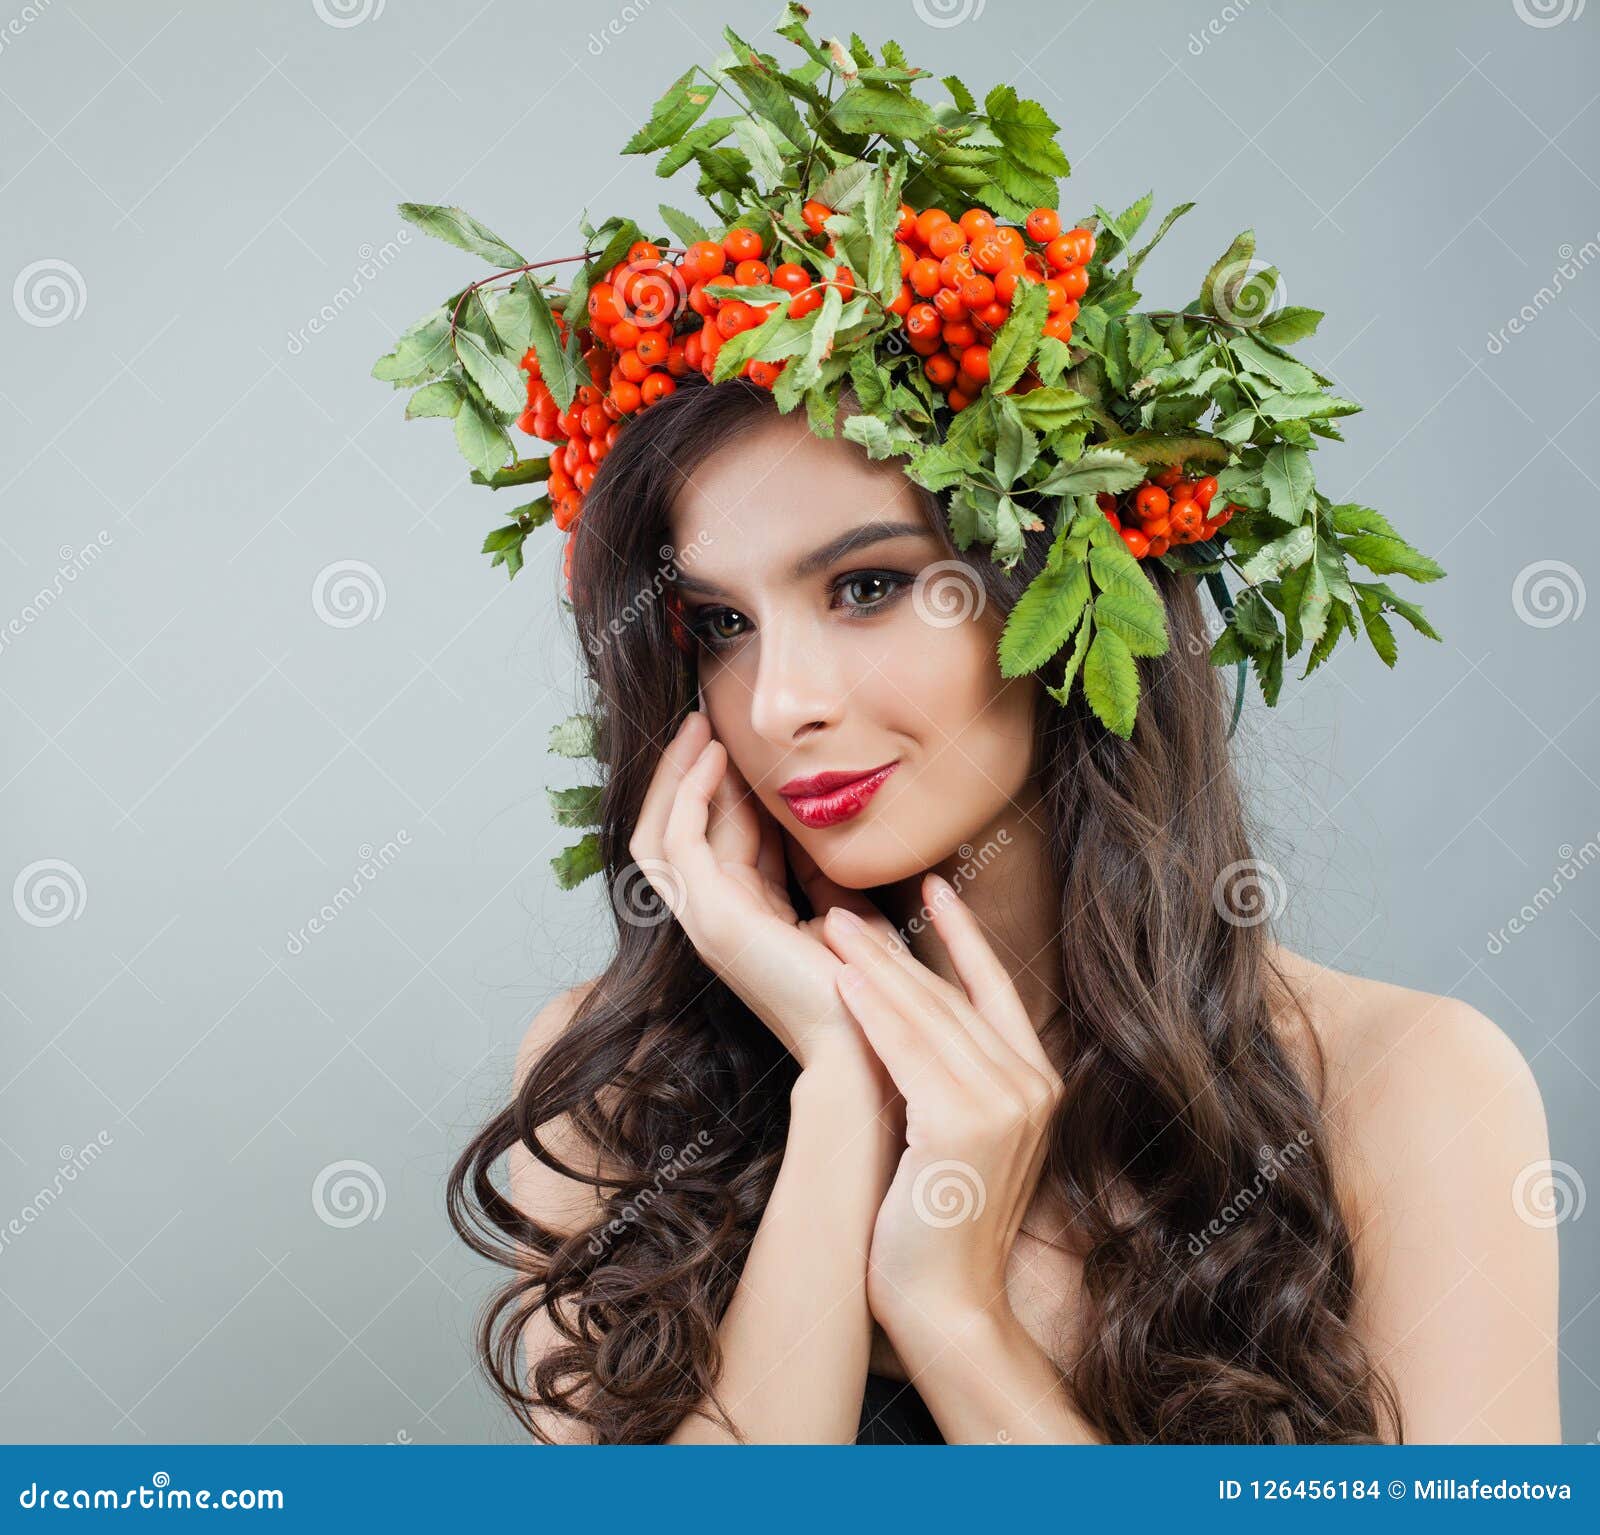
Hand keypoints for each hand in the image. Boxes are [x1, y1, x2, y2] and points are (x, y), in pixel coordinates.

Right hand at [628, 710, 902, 1077]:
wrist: (871, 1039)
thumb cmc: (869, 984)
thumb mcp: (846, 906)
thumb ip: (821, 868)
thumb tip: (814, 820)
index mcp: (746, 918)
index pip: (718, 838)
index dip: (723, 786)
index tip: (736, 739)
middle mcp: (715, 919)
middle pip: (679, 830)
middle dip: (687, 773)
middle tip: (701, 718)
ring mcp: (706, 921)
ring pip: (660, 834)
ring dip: (675, 777)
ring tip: (697, 727)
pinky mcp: (711, 918)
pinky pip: (677, 842)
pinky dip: (687, 795)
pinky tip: (713, 759)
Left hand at [817, 874, 1063, 1331]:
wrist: (948, 1308)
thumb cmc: (938, 1228)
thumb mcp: (956, 1137)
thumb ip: (951, 1077)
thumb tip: (912, 1020)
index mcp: (1035, 1084)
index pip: (995, 989)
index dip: (963, 933)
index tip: (933, 886)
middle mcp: (1030, 1086)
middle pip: (951, 996)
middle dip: (895, 944)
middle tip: (846, 905)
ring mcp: (1004, 1104)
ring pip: (927, 1014)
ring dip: (875, 964)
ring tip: (832, 923)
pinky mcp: (963, 1123)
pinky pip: (908, 1051)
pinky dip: (874, 1011)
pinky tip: (843, 978)